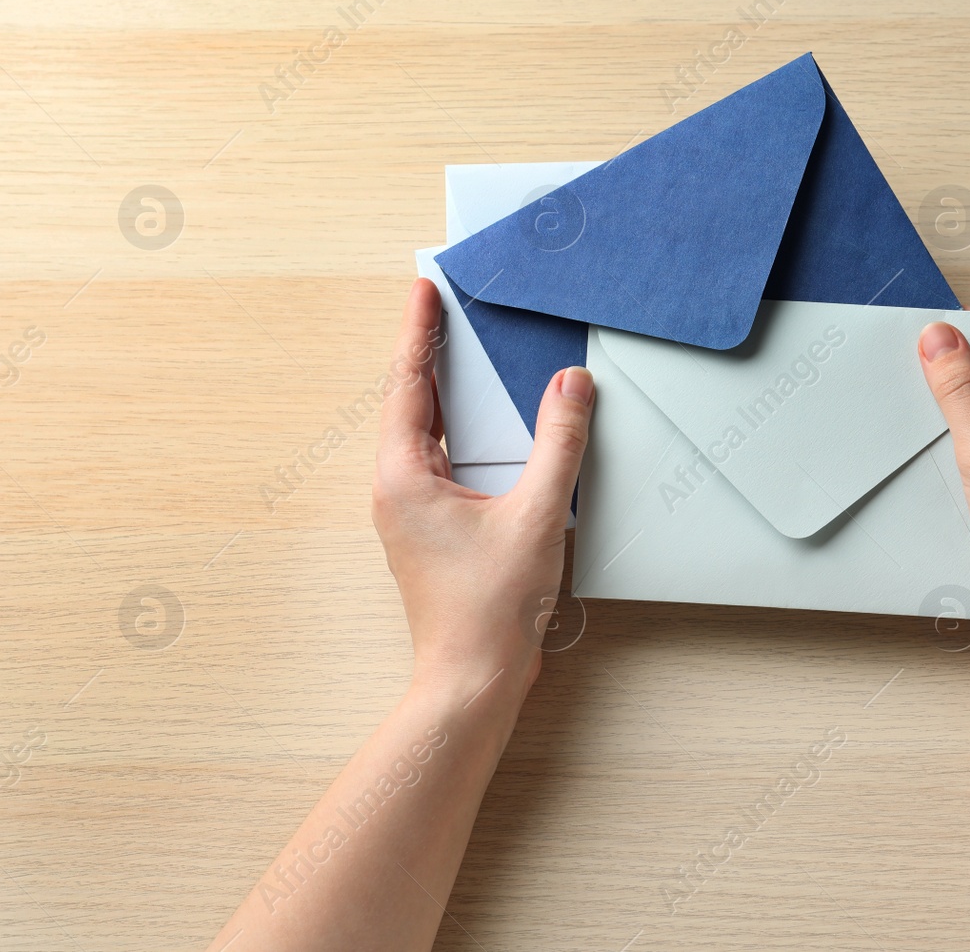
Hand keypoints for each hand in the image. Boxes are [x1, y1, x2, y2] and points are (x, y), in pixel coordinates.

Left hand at [373, 278, 593, 696]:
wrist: (472, 680)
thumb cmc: (490, 609)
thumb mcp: (535, 515)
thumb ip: (559, 444)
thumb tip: (571, 386)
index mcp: (405, 476)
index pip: (408, 384)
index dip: (418, 332)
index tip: (424, 289)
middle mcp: (399, 489)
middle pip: (414, 403)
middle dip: (433, 354)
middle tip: (449, 308)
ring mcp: (414, 512)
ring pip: (430, 434)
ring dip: (451, 395)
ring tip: (470, 354)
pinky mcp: (435, 531)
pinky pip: (447, 463)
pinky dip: (468, 434)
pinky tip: (497, 430)